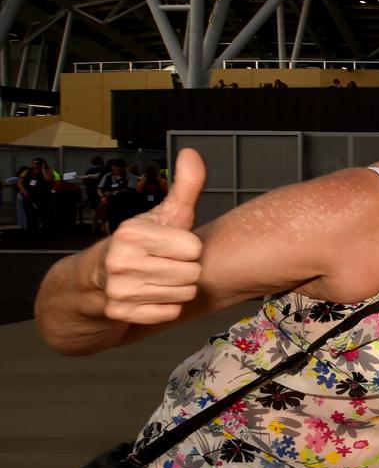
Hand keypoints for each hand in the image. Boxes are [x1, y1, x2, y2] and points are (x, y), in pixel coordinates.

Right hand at [96, 149, 205, 323]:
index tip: (172, 245)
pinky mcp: (120, 314)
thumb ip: (185, 187)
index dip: (188, 248)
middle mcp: (121, 261)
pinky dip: (166, 306)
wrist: (97, 277)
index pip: (193, 248)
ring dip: (178, 288)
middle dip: (185, 269)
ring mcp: (119, 290)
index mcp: (133, 233)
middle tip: (166, 263)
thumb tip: (192, 153)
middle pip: (191, 274)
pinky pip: (169, 312)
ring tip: (159, 278)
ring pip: (184, 294)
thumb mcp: (163, 213)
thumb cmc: (140, 243)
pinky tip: (151, 295)